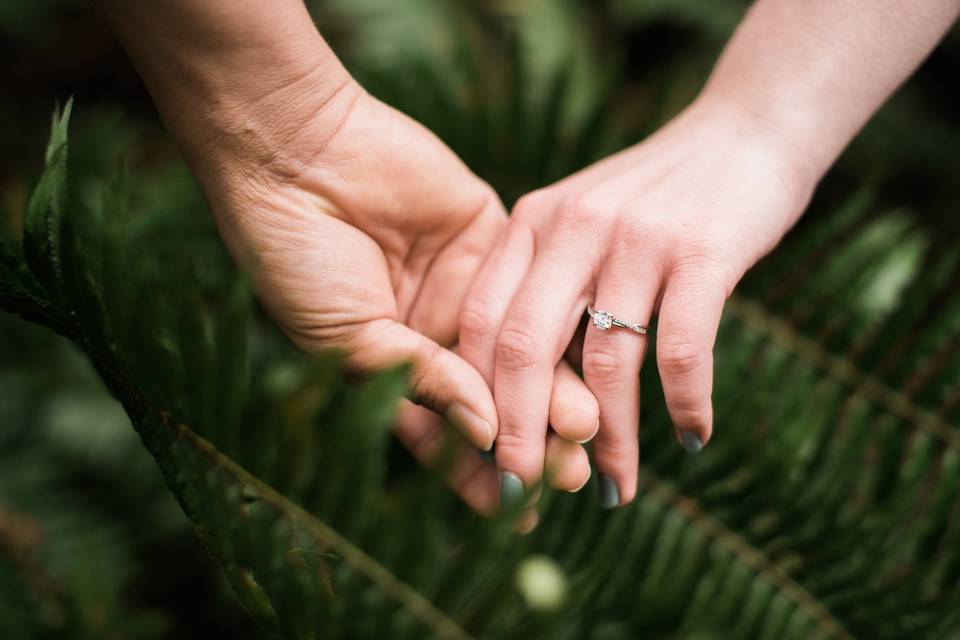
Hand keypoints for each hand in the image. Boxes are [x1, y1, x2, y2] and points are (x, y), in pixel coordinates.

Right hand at [195, 81, 595, 514]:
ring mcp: (464, 289)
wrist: (300, 153)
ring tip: (583, 428)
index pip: (444, 435)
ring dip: (552, 393)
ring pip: (520, 353)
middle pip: (492, 400)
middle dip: (529, 438)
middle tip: (568, 472)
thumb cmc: (298, 255)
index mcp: (390, 368)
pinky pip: (530, 292)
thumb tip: (486, 430)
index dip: (477, 474)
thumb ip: (418, 378)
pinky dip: (555, 326)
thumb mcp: (348, 334)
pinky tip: (582, 364)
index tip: (517, 513)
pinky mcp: (492, 241)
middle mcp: (432, 335)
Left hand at [459, 98, 814, 505]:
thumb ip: (550, 289)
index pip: (481, 322)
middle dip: (520, 434)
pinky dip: (686, 403)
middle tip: (525, 494)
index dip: (475, 396)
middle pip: (524, 348)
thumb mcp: (584, 225)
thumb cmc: (657, 200)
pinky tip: (694, 437)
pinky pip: (682, 349)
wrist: (745, 134)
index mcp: (532, 223)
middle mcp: (573, 226)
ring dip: (611, 438)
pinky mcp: (702, 250)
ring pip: (605, 361)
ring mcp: (636, 237)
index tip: (482, 454)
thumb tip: (527, 396)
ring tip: (615, 488)